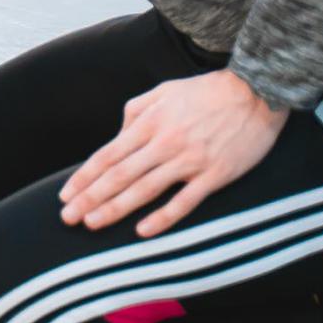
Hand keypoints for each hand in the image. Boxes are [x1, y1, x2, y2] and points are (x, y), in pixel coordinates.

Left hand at [59, 69, 285, 238]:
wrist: (257, 92)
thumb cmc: (207, 91)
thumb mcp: (163, 90)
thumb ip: (136, 110)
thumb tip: (117, 134)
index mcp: (149, 123)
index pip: (108, 155)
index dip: (84, 177)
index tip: (66, 195)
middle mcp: (164, 142)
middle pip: (119, 175)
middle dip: (90, 198)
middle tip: (68, 218)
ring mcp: (189, 160)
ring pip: (144, 190)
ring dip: (116, 209)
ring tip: (93, 224)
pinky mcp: (215, 175)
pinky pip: (184, 201)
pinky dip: (163, 217)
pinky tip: (143, 231)